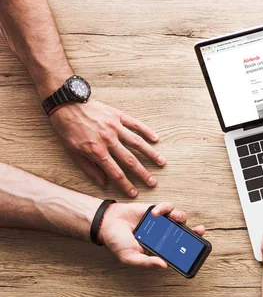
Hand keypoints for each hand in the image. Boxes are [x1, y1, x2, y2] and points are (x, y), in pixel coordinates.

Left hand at [50, 99, 165, 196]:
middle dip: (143, 173)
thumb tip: (103, 182)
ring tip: (161, 162)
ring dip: (151, 154)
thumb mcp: (72, 152)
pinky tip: (156, 138)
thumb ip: (89, 168)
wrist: (65, 103)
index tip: (134, 193)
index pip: (115, 172)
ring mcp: (115, 127)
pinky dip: (146, 131)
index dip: (126, 184)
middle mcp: (109, 140)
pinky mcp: (117, 116)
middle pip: (130, 160)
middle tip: (153, 182)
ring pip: (137, 143)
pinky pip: (135, 124)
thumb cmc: (67, 129)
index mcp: (97, 151)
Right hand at [99, 202, 205, 268]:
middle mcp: (163, 235)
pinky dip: (164, 208)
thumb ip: (147, 262)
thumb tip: (164, 266)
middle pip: (184, 232)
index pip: (179, 249)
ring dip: (180, 217)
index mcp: (159, 248)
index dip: (190, 248)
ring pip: (179, 218)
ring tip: (173, 218)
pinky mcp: (156, 210)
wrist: (106, 223)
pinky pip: (166, 207)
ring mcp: (161, 222)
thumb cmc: (118, 242)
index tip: (199, 247)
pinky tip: (155, 213)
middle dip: (195, 231)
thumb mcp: (130, 257)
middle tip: (199, 230)